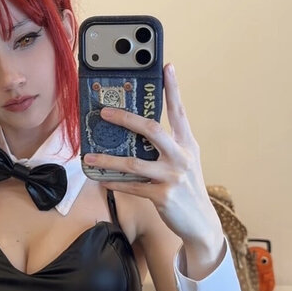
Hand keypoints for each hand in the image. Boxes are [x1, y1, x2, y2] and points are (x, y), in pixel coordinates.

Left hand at [84, 63, 223, 264]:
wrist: (201, 223)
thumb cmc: (188, 189)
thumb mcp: (186, 162)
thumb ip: (169, 146)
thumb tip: (140, 131)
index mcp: (188, 144)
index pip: (180, 111)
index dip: (173, 88)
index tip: (167, 67)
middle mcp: (182, 156)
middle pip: (152, 130)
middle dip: (126, 119)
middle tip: (104, 112)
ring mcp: (172, 177)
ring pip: (134, 162)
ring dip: (108, 159)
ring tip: (90, 156)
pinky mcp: (162, 196)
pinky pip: (132, 186)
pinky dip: (115, 183)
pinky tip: (101, 180)